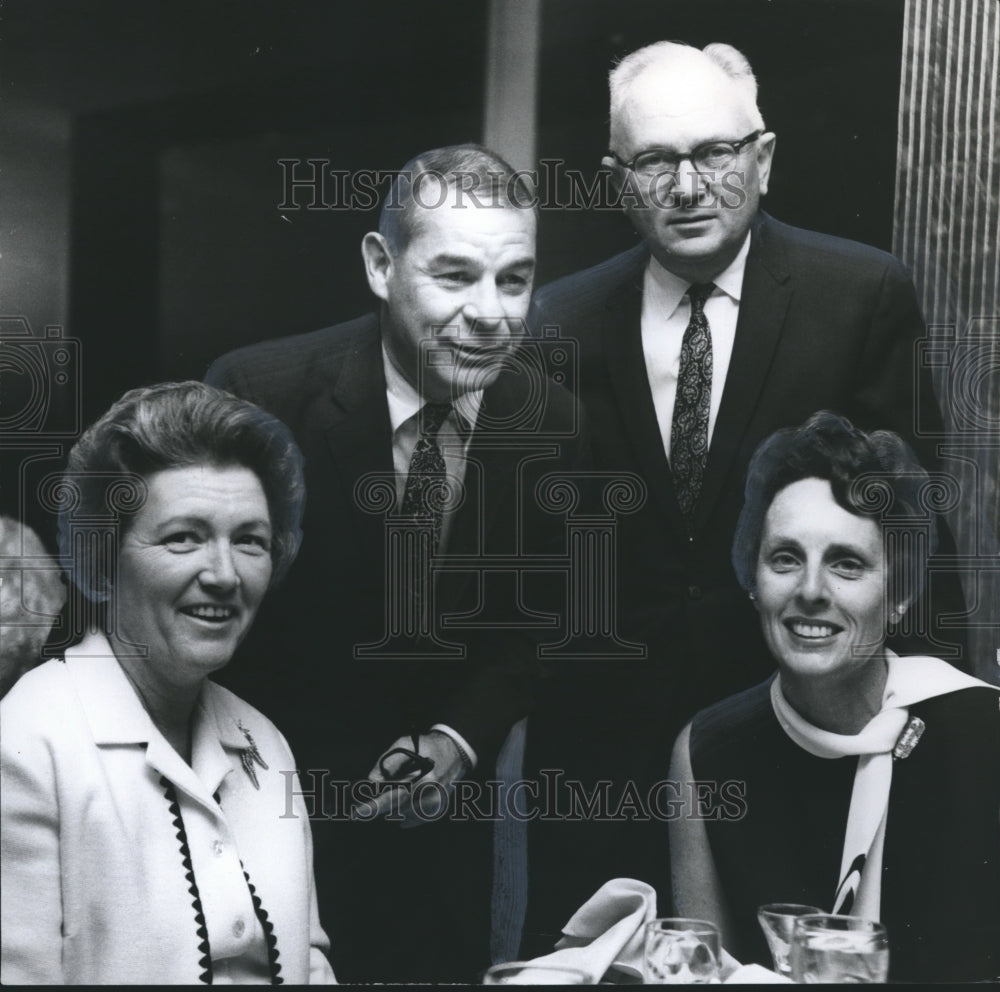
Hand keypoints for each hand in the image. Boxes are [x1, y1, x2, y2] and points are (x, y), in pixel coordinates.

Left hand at [351, 731, 466, 823]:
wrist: (455, 751)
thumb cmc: (428, 746)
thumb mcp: (405, 745)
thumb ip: (387, 762)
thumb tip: (372, 782)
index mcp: (424, 779)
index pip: (393, 797)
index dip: (373, 807)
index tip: (357, 813)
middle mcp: (432, 796)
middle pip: (397, 810)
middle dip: (380, 806)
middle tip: (366, 805)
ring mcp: (437, 805)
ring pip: (404, 816)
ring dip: (393, 807)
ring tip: (397, 789)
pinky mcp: (438, 810)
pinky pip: (414, 819)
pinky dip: (404, 814)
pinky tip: (402, 805)